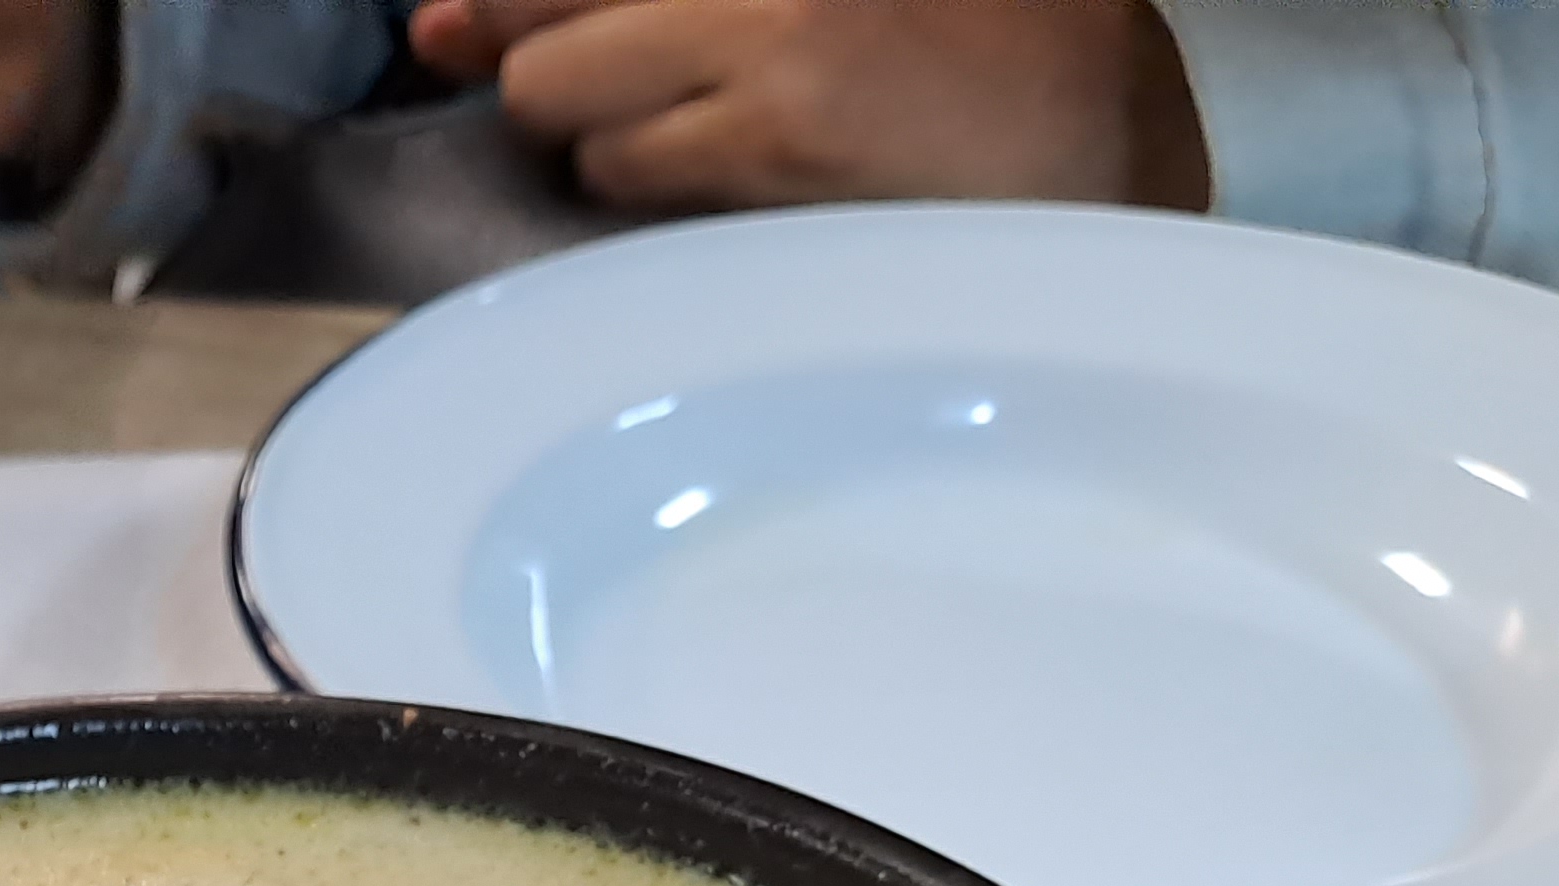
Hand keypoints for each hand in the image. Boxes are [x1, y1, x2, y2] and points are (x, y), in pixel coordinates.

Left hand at [402, 0, 1203, 215]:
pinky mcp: (778, 137)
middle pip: (538, 11)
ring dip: (594, 137)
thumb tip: (451, 26)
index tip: (454, 23)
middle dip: (541, 63)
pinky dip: (639, 194)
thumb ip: (664, 8)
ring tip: (690, 146)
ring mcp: (768, 35)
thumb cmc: (969, 41)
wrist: (1108, 127)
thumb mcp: (820, 3)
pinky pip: (624, 174)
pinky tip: (715, 194)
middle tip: (587, 96)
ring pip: (558, 97)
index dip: (504, 1)